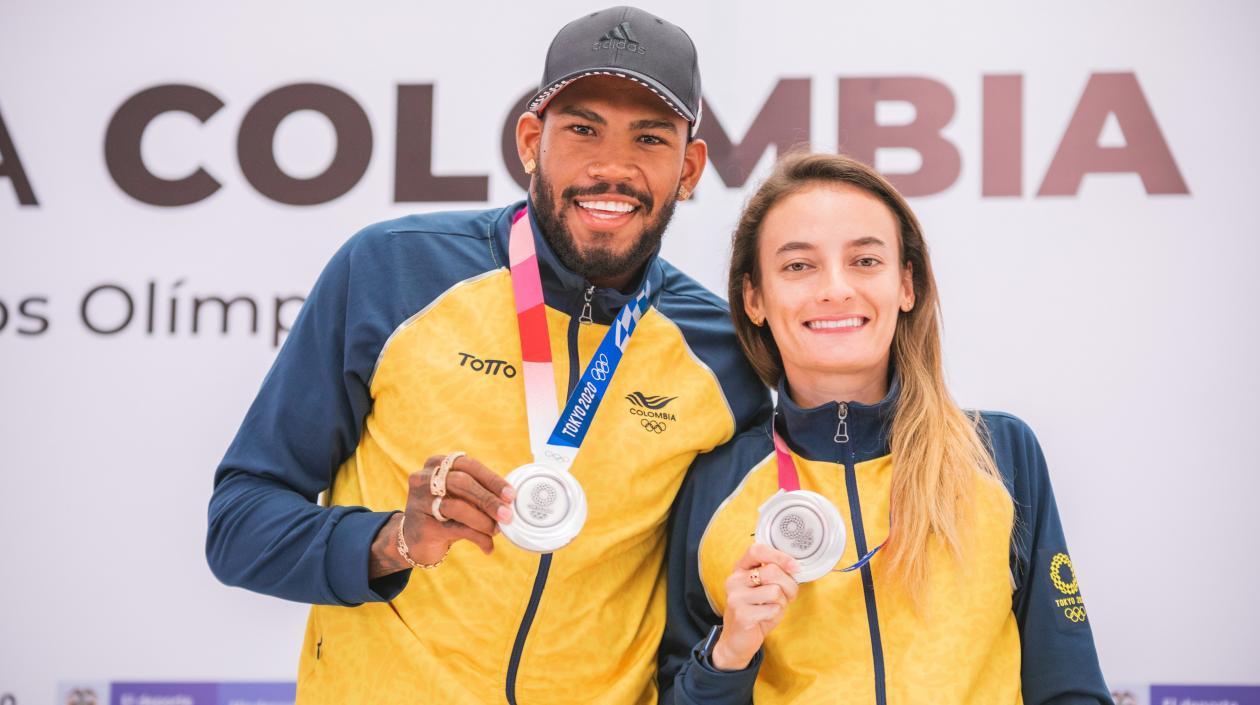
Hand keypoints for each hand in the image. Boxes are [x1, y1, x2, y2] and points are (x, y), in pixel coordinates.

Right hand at [369, 453, 515, 576]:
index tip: (510, 495)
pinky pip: (455, 529)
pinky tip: (488, 546)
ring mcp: (419, 501)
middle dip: (489, 500)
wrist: (414, 540)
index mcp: (436, 464)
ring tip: (497, 531)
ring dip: (483, 521)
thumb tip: (509, 502)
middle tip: (508, 514)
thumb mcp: (460, 498)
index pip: (469, 466)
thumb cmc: (444, 514)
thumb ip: (480, 494)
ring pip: (458, 507)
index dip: (492, 480)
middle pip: (462, 483)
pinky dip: (477, 537)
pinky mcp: (422, 526)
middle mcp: (424, 479)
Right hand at [710, 543, 799, 670]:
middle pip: (772, 571)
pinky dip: (776, 615)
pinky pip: (772, 609)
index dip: (779, 556)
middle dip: (789, 585)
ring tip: (773, 608)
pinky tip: (765, 618)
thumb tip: (795, 566)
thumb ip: (775, 575)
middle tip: (788, 596)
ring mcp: (736, 597)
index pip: (757, 550)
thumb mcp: (764, 589)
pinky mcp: (742, 614)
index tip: (794, 566)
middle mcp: (734, 580)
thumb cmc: (756, 612)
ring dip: (782, 602)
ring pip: (775, 591)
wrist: (738, 641)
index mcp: (740, 569)